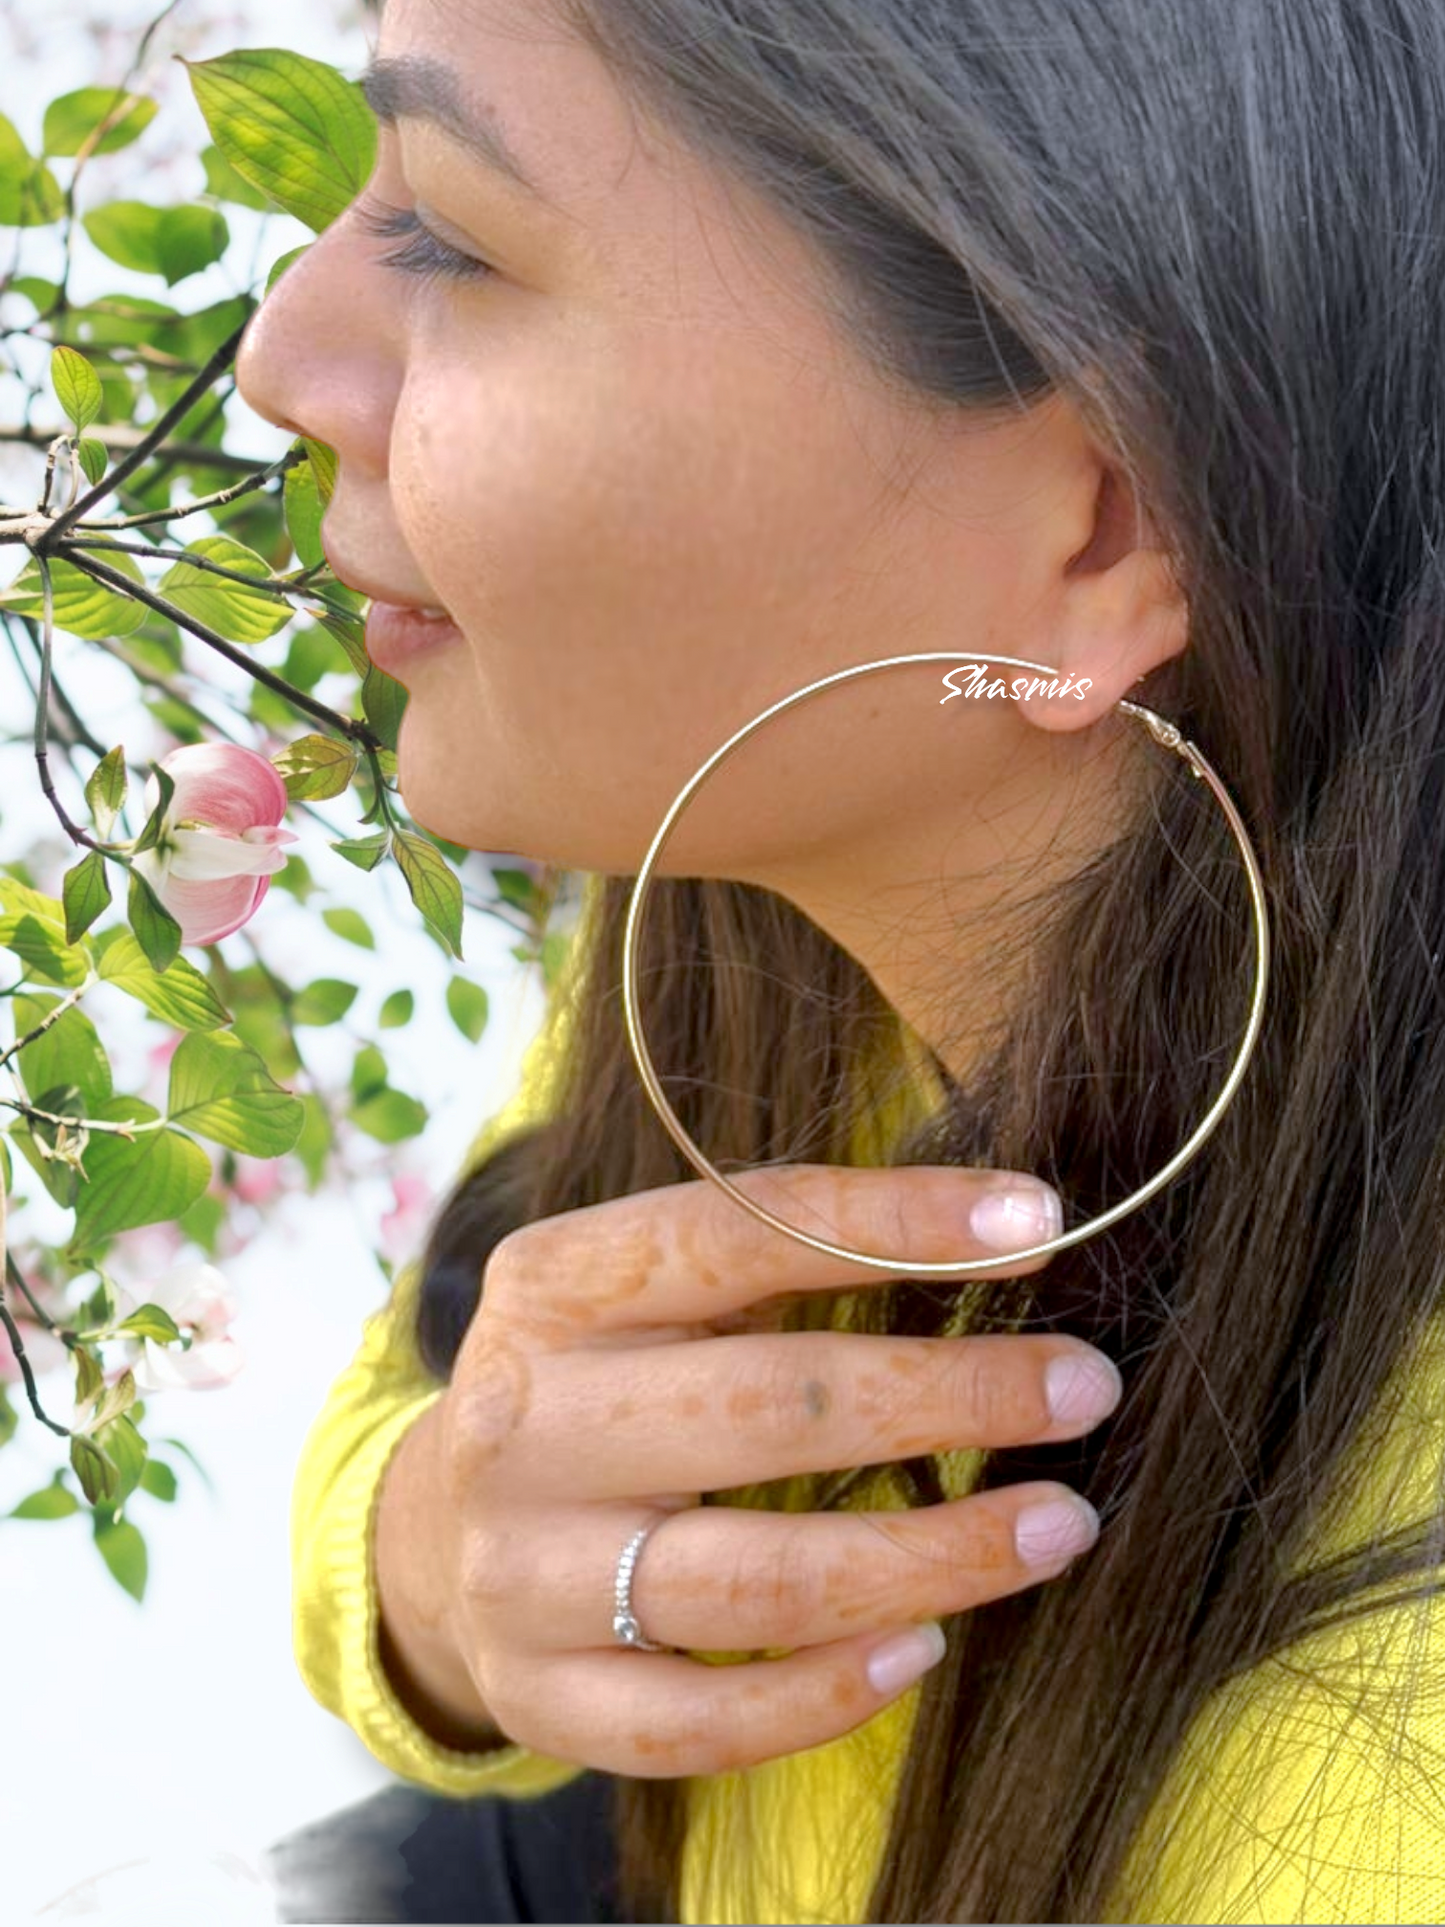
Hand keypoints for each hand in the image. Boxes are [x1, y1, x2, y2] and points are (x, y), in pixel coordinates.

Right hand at [431, 1163, 1120, 1777]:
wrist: (438, 1537)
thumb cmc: (601, 1383)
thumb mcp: (642, 1289)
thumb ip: (774, 1258)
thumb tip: (995, 1226)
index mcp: (551, 1285)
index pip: (737, 1231)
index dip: (893, 1221)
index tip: (1037, 1218)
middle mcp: (522, 1420)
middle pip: (764, 1406)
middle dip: (949, 1393)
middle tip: (1083, 1386)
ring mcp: (523, 1570)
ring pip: (754, 1578)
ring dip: (932, 1554)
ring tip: (1060, 1523)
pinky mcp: (543, 1696)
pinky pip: (702, 1722)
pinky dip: (827, 1694)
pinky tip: (926, 1648)